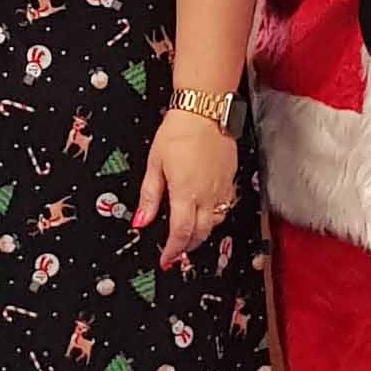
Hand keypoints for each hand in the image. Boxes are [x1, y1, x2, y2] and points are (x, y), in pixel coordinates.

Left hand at [133, 109, 238, 269]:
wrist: (205, 112)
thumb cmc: (178, 133)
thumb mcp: (154, 164)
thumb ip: (149, 196)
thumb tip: (140, 221)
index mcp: (186, 193)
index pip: (181, 232)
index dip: (173, 250)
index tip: (165, 259)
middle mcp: (207, 195)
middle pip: (201, 233)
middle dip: (187, 246)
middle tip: (175, 251)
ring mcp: (222, 189)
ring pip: (215, 222)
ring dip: (202, 233)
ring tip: (188, 234)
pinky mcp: (230, 180)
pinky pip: (224, 207)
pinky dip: (214, 216)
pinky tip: (204, 212)